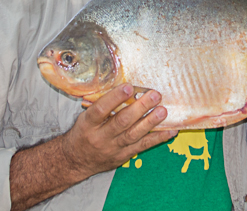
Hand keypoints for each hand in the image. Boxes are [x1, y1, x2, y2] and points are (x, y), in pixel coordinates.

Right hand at [61, 84, 176, 180]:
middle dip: (139, 108)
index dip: (114, 98)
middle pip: (121, 122)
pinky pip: (143, 146)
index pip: (100, 110)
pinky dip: (158, 138)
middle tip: (154, 95)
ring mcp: (113, 148)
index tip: (129, 86)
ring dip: (150, 122)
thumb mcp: (85, 117)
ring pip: (133, 135)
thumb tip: (125, 86)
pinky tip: (171, 130)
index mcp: (88, 124)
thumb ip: (101, 104)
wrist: (75, 161)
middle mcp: (100, 137)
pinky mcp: (124, 156)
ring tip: (163, 111)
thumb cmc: (83, 132)